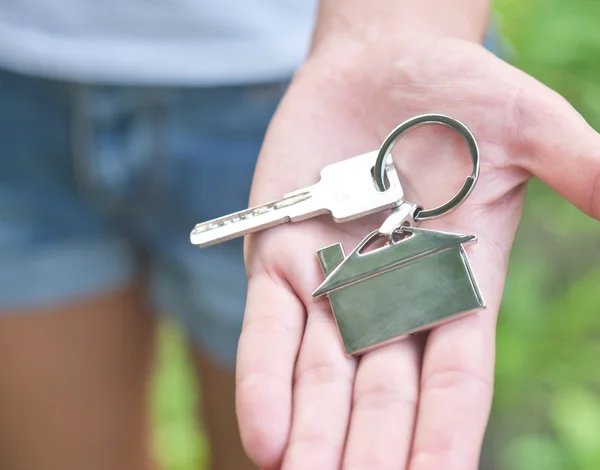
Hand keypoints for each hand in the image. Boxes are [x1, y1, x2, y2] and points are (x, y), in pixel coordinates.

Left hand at [236, 32, 599, 469]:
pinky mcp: (279, 256)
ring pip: (320, 379)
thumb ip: (577, 166)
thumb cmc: (458, 90)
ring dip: (312, 437)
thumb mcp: (528, 126)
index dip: (444, 437)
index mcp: (453, 288)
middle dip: (371, 455)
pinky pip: (268, 330)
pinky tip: (265, 436)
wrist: (380, 62)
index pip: (454, 383)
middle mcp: (389, 299)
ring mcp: (330, 283)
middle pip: (382, 399)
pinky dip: (264, 380)